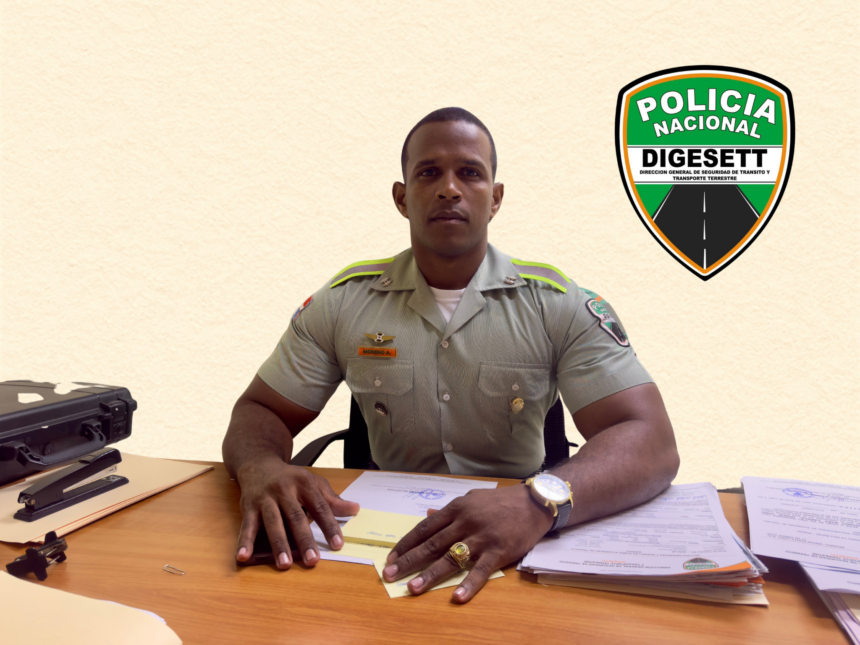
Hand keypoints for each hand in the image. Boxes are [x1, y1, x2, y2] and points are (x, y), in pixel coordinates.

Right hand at [234, 456, 359, 569]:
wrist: (259, 464)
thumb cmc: (290, 478)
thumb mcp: (313, 483)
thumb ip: (332, 499)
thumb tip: (355, 509)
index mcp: (304, 484)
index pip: (320, 507)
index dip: (329, 526)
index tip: (337, 544)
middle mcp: (285, 490)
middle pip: (296, 517)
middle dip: (304, 540)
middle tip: (312, 560)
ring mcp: (266, 498)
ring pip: (273, 523)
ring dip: (278, 545)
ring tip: (284, 564)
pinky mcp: (249, 507)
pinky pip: (247, 526)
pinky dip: (244, 542)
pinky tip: (243, 557)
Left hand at [382, 485, 553, 601]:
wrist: (534, 502)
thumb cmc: (500, 501)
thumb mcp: (472, 499)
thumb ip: (449, 511)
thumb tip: (427, 515)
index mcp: (456, 509)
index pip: (425, 528)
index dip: (407, 543)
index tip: (391, 556)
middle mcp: (465, 522)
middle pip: (432, 544)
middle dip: (409, 560)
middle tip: (390, 574)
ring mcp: (481, 538)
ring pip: (451, 558)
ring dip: (430, 575)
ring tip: (413, 588)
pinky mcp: (499, 552)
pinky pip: (481, 571)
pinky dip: (468, 585)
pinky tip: (456, 597)